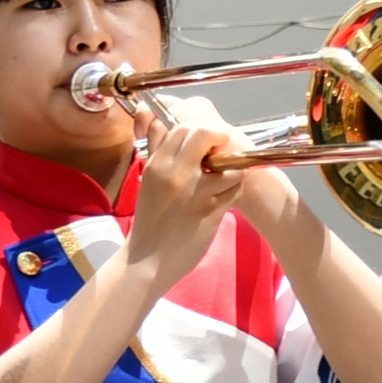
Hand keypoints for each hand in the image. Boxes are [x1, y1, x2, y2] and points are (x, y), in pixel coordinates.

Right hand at [124, 110, 233, 287]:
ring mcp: (196, 192)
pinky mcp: (211, 211)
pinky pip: (234, 188)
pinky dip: (233, 190)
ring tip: (221, 181)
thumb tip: (158, 120)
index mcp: (158, 164)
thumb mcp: (148, 180)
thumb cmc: (150, 220)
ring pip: (228, 162)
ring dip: (230, 170)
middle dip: (218, 140)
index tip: (205, 142)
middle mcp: (177, 173)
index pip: (183, 126)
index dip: (201, 129)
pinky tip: (223, 198)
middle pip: (206, 133)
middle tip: (217, 157)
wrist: (147, 262)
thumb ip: (157, 149)